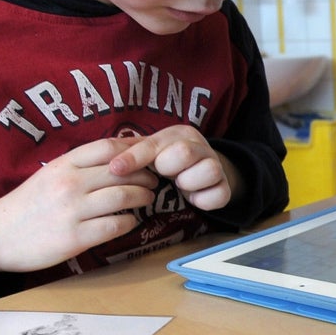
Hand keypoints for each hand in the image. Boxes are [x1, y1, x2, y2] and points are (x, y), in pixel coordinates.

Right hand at [0, 138, 159, 273]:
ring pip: (123, 197)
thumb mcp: (51, 174)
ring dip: (143, 197)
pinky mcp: (75, 237)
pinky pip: (115, 225)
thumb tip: (121, 154)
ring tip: (148, 198)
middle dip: (146, 175)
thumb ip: (81, 164)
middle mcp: (69, 184)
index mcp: (63, 164)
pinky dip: (130, 222)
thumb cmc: (30, 203)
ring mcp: (72, 211)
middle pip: (122, 172)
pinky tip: (131, 221)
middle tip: (155, 179)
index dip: (135, 149)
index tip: (149, 154)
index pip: (108, 147)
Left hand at [107, 124, 239, 212]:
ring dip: (189, 183)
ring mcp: (216, 166)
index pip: (155, 143)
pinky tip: (195, 198)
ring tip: (181, 186)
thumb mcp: (151, 153)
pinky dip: (203, 200)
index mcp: (180, 134)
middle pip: (184, 152)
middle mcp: (201, 146)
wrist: (203, 172)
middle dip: (169, 167)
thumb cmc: (169, 162)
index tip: (116, 169)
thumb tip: (109, 162)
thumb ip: (130, 152)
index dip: (135, 157)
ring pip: (208, 170)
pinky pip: (218, 195)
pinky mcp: (225, 188)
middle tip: (166, 175)